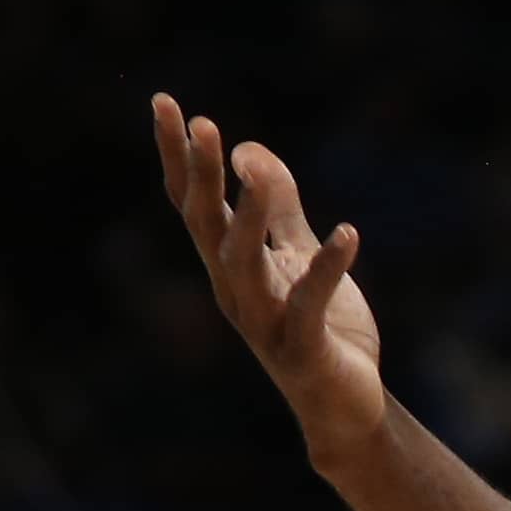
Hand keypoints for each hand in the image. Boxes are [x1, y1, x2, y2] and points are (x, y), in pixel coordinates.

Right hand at [151, 97, 384, 463]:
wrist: (345, 408)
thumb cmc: (321, 331)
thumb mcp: (298, 257)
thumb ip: (279, 208)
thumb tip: (250, 150)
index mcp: (230, 267)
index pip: (193, 204)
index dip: (177, 157)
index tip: (163, 102)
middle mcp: (236, 293)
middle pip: (207, 227)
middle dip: (203, 176)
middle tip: (202, 124)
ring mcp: (266, 324)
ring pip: (244, 264)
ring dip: (249, 218)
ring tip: (259, 173)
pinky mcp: (303, 350)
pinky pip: (310, 304)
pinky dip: (327, 267)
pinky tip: (347, 232)